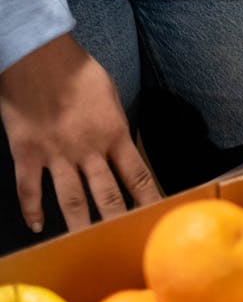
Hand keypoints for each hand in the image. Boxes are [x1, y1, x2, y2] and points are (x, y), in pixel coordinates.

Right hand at [0, 34, 160, 234]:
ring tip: (86, 247)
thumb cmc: (77, 70)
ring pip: (71, 200)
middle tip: (125, 245)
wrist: (38, 54)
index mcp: (114, 133)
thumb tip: (122, 146)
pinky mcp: (26, 152)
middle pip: (107, 195)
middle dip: (118, 223)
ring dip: (80, 226)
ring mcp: (56, 154)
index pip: (138, 175)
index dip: (149, 200)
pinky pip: (30, 189)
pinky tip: (38, 226)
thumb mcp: (110, 96)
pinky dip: (33, 209)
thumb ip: (115, 126)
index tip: (157, 218)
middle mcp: (88, 149)